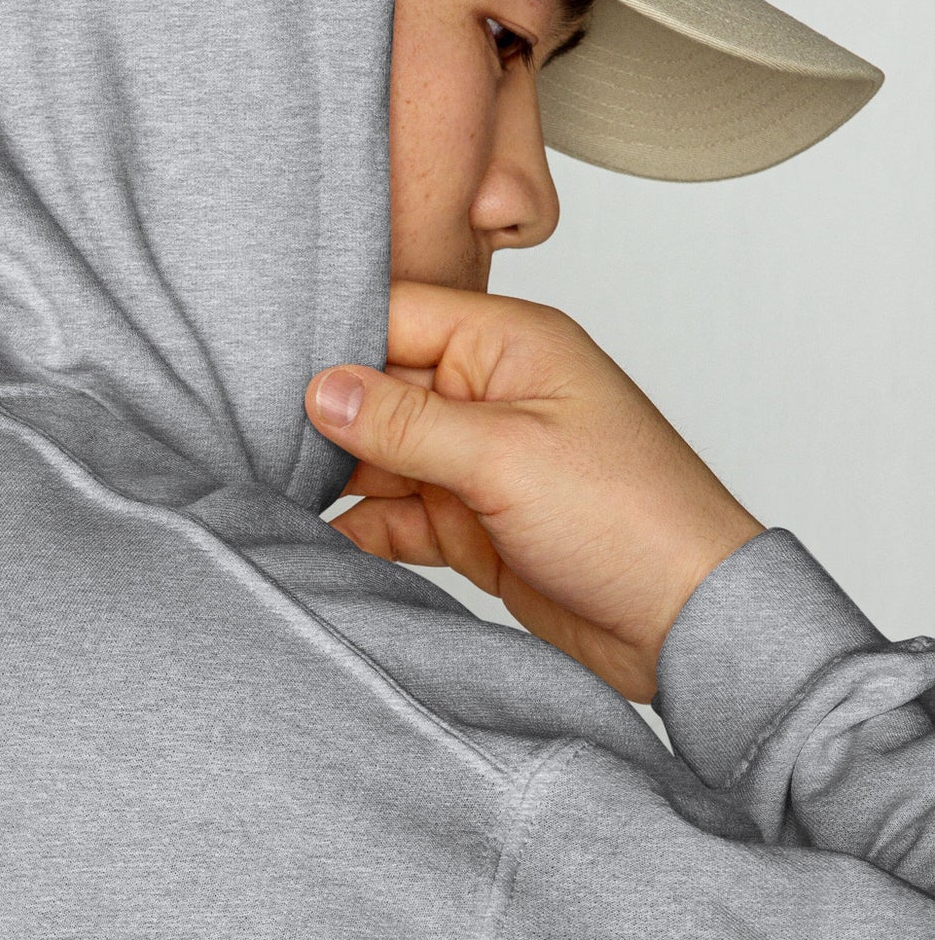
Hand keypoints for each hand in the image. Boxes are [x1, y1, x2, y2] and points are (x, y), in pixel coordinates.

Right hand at [305, 282, 763, 702]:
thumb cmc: (633, 519)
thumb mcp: (504, 457)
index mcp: (510, 347)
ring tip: (277, 494)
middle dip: (324, 417)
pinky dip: (360, 527)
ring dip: (335, 478)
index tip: (266, 373)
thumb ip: (404, 422)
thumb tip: (321, 388)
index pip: (398, 316)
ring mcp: (478, 461)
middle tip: (256, 442)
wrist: (682, 623)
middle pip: (377, 388)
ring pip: (378, 456)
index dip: (333, 341)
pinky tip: (322, 539)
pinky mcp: (470, 523)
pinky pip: (394, 514)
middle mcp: (490, 394)